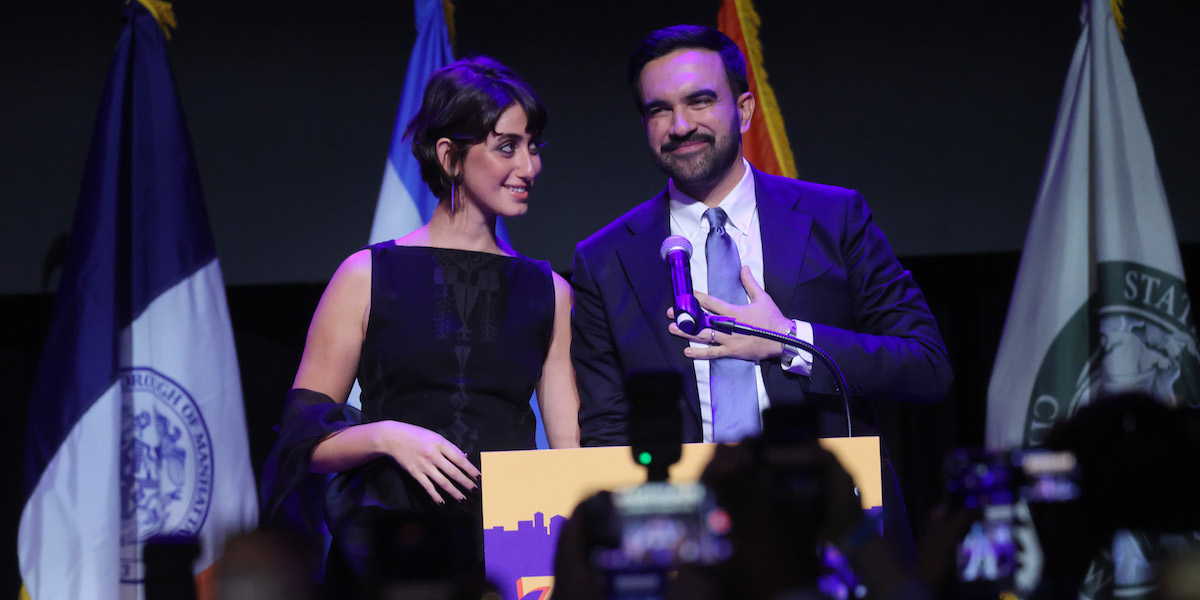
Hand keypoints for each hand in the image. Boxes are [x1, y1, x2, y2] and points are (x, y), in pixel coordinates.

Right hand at [378, 421, 479, 503]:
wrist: (392, 438)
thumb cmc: (416, 435)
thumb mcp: (434, 436)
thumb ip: (449, 447)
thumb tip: (464, 457)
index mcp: (440, 443)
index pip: (459, 459)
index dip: (470, 469)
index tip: (479, 477)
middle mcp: (433, 455)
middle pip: (453, 472)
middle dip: (465, 482)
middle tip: (475, 490)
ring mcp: (424, 465)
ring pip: (442, 481)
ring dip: (454, 492)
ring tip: (463, 499)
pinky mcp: (415, 473)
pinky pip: (428, 486)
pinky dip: (435, 495)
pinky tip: (442, 502)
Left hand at [667, 266, 792, 361]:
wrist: (783, 339)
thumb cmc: (772, 319)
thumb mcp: (762, 298)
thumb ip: (750, 283)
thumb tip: (744, 268)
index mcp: (734, 311)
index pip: (711, 302)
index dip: (696, 298)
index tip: (684, 295)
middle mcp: (728, 325)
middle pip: (702, 320)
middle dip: (685, 316)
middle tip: (671, 313)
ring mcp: (729, 340)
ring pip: (703, 336)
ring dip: (687, 333)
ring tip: (673, 329)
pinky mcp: (732, 352)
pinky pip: (712, 353)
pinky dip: (699, 353)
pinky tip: (687, 351)